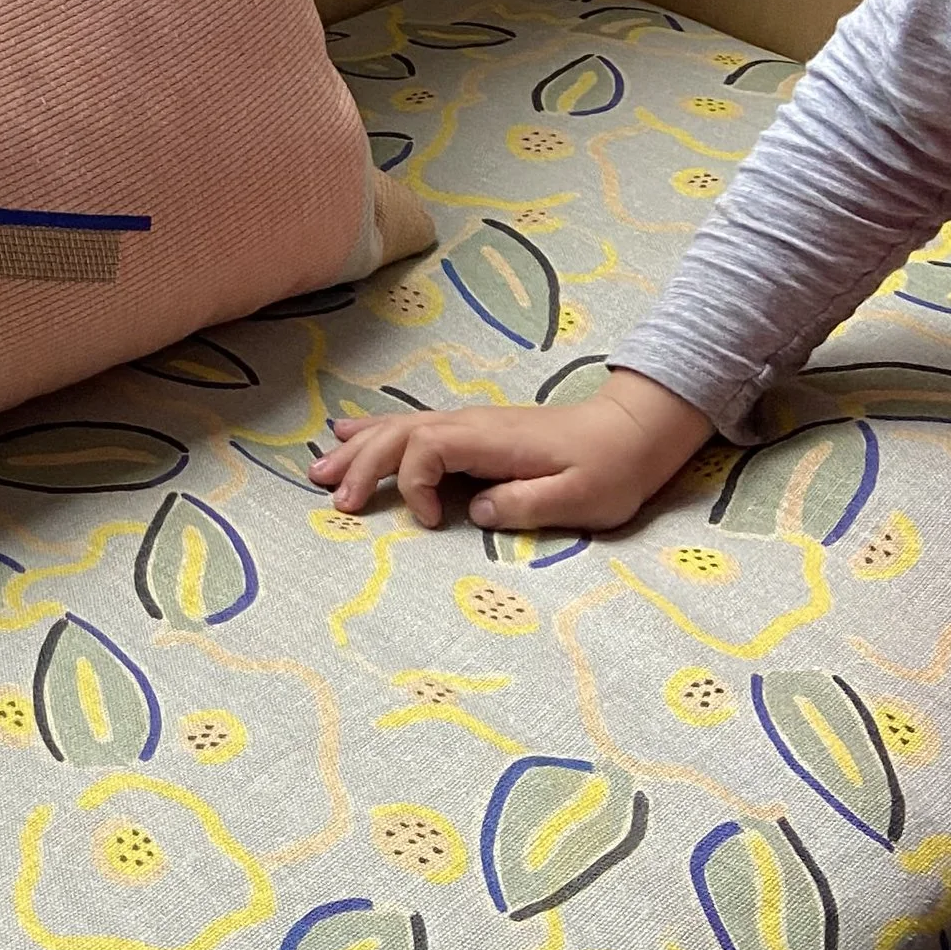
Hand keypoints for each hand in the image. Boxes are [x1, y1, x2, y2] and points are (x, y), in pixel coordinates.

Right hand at [307, 371, 712, 533]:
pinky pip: (412, 429)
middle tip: (332, 500)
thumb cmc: (611, 468)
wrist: (631, 433)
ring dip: (358, 449)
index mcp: (491, 439)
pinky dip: (375, 433)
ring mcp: (470, 426)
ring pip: (399, 429)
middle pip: (400, 435)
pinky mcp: (472, 435)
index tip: (431, 524)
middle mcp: (472, 425)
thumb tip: (475, 510)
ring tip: (319, 470)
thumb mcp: (580, 497)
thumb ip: (525, 503)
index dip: (415, 487)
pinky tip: (349, 433)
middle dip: (360, 464)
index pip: (428, 450)